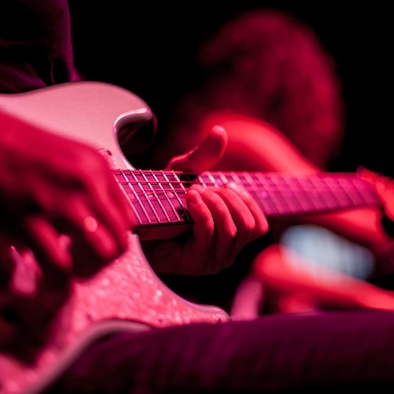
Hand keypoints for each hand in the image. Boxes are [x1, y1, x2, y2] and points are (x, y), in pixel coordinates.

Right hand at [0, 102, 135, 278]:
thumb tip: (98, 219)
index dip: (115, 241)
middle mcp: (86, 184)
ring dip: (85, 272)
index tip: (100, 248)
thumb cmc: (13, 145)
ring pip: (100, 254)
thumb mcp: (68, 156)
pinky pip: (59, 265)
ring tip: (69, 274)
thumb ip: (88, 185)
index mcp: (97, 168)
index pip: (128, 219)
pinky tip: (47, 279)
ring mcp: (60, 202)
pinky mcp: (30, 219)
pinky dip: (56, 281)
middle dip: (104, 262)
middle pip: (119, 240)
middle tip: (86, 267)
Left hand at [145, 125, 268, 274]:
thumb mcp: (185, 174)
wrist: (135, 221)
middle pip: (248, 225)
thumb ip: (204, 156)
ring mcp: (213, 260)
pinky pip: (209, 232)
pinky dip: (201, 211)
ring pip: (232, 230)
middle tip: (205, 189)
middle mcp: (226, 251)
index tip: (226, 184)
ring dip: (214, 204)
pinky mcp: (196, 262)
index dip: (247, 202)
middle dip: (229, 200)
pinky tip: (189, 198)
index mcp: (231, 236)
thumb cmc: (160, 201)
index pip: (259, 226)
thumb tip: (220, 131)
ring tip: (193, 193)